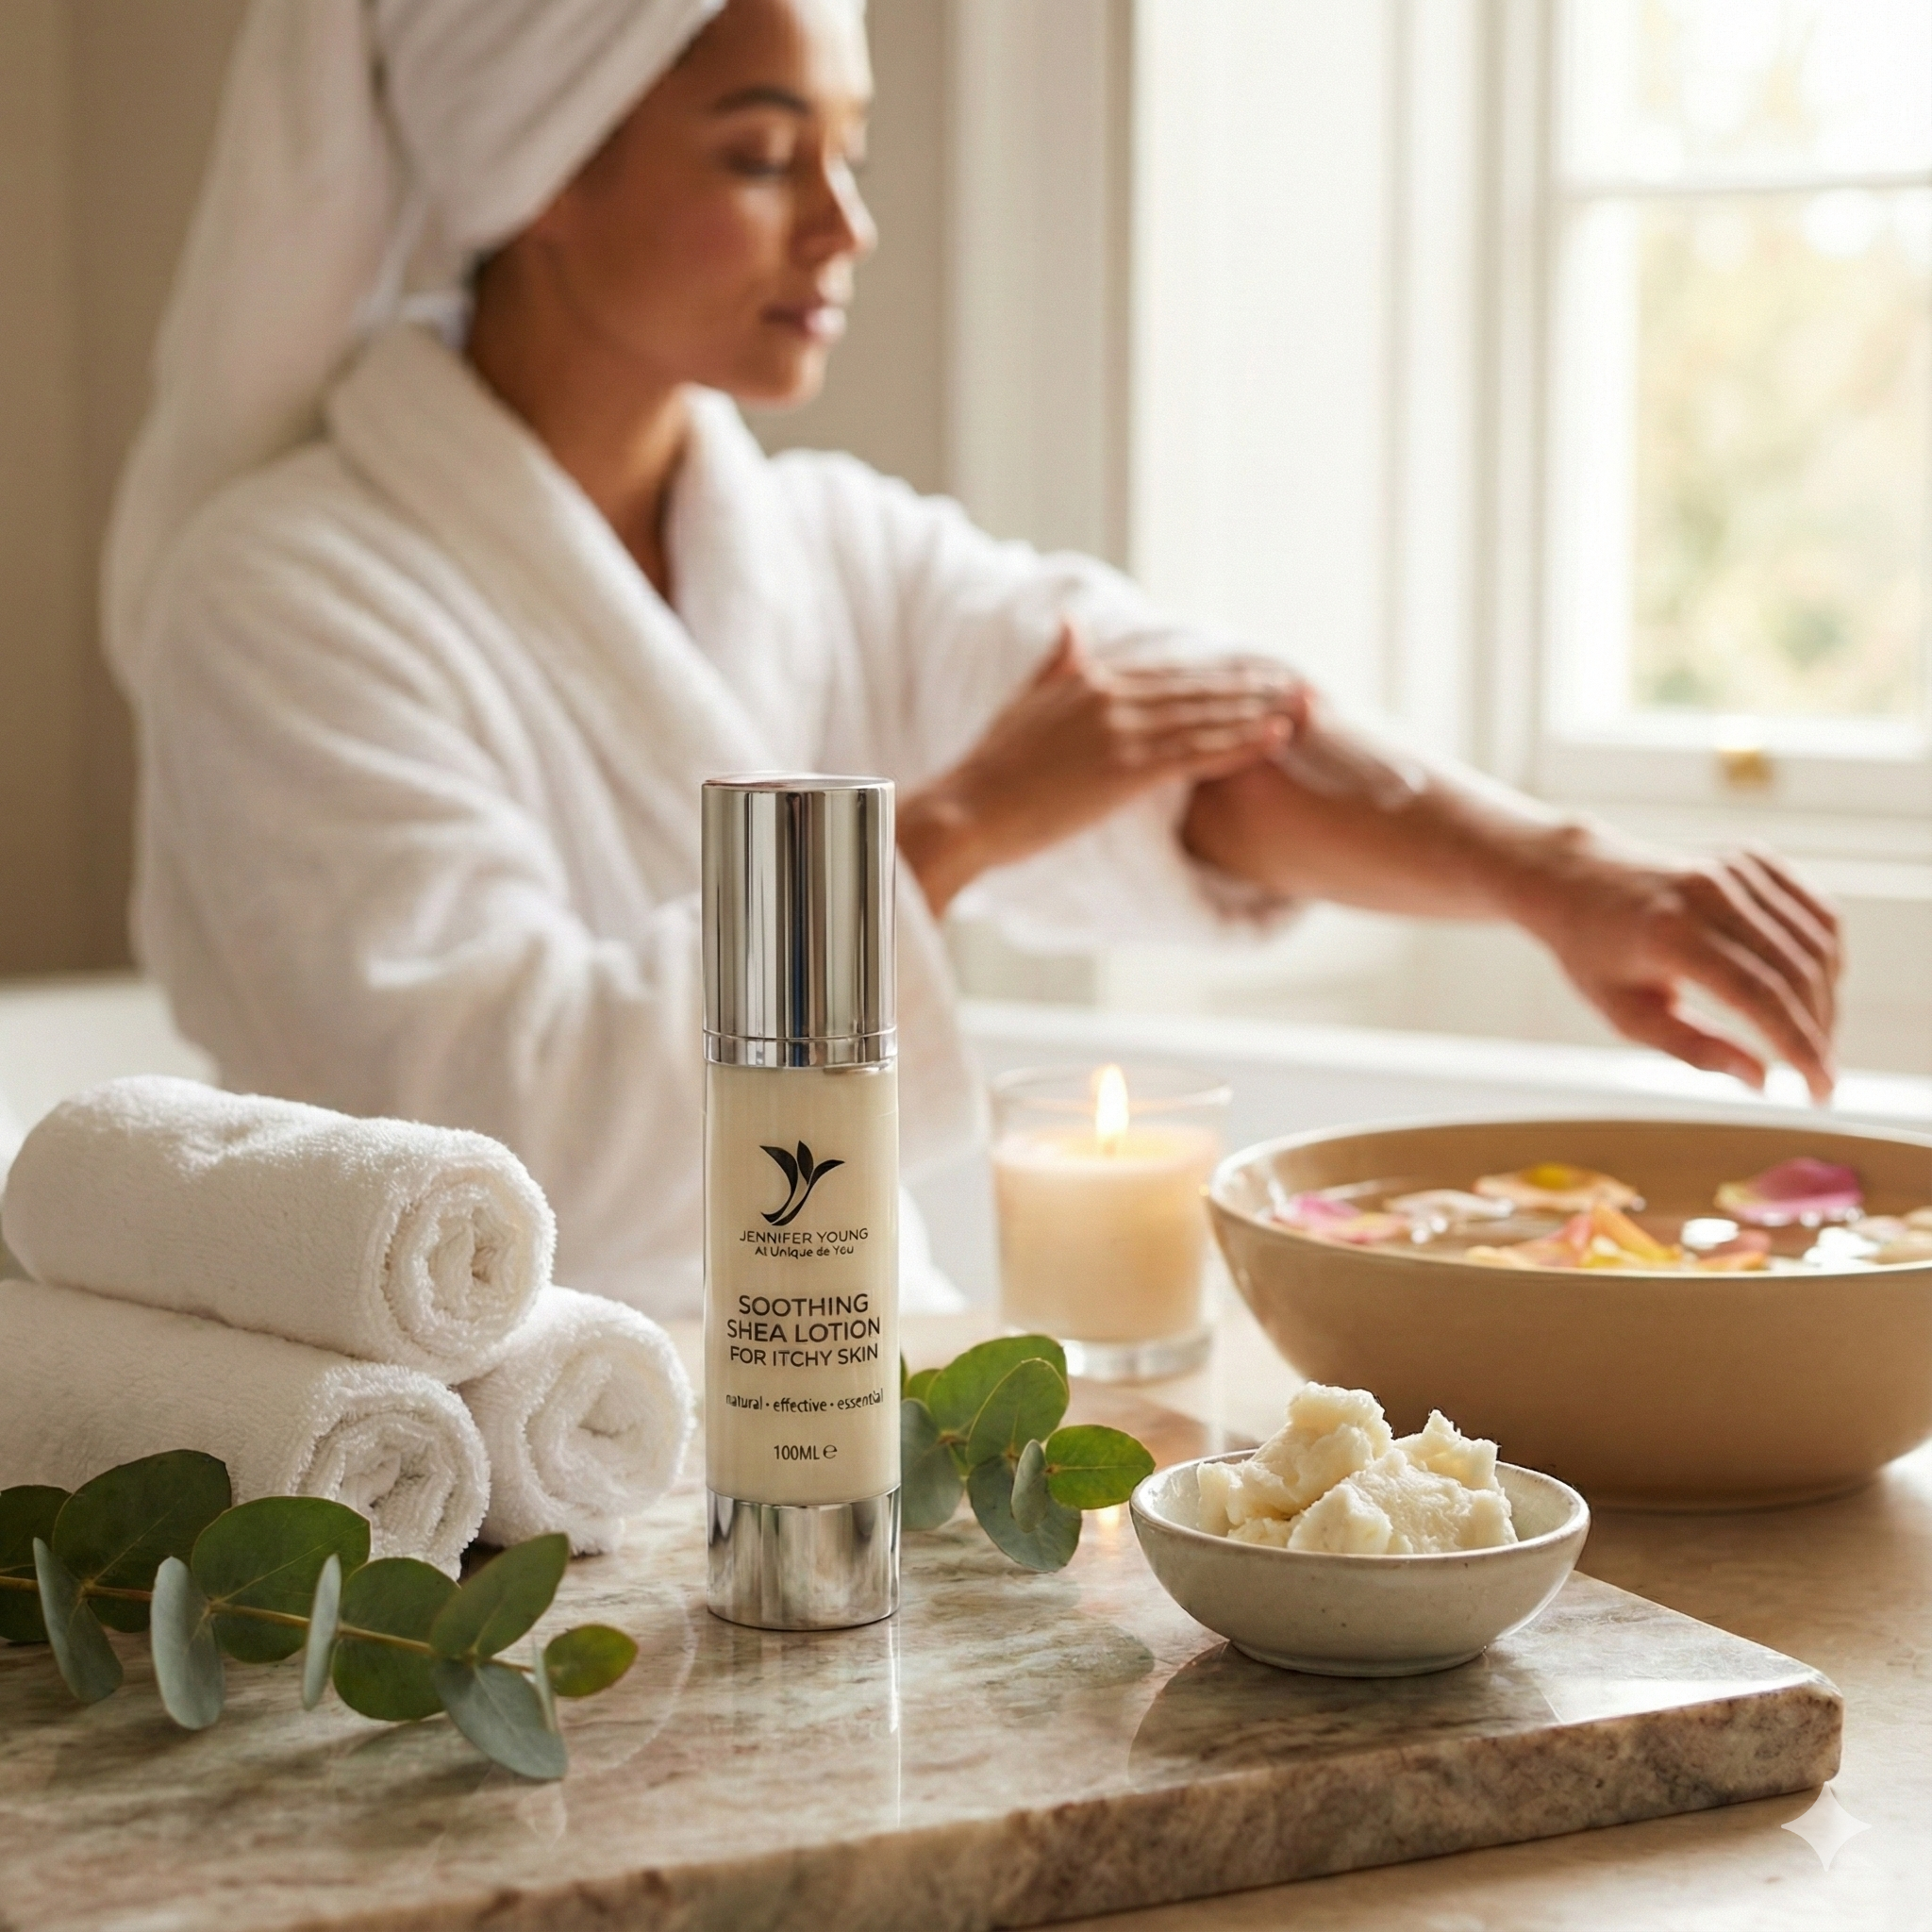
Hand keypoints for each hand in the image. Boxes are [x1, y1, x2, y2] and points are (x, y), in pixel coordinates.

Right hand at [899, 625, 1299, 914]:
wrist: (967, 810)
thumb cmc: (989, 771)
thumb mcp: (1023, 705)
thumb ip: (1055, 665)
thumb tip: (1072, 625)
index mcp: (1088, 682)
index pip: (1165, 674)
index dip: (1213, 672)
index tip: (1250, 669)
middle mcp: (1110, 698)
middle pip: (1194, 689)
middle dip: (1247, 684)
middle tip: (1292, 678)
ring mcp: (1120, 732)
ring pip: (1204, 716)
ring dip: (1256, 710)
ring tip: (1299, 703)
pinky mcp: (1125, 769)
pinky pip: (1197, 752)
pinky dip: (1241, 743)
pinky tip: (1275, 737)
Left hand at [1513, 826, 1842, 1101]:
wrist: (1578, 880)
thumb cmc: (1595, 956)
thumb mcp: (1625, 1015)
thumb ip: (1693, 1048)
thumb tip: (1762, 1080)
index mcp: (1670, 935)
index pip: (1758, 997)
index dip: (1799, 1047)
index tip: (1821, 1091)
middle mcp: (1709, 893)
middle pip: (1795, 971)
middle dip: (1820, 1031)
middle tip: (1821, 1078)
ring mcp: (1734, 868)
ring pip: (1816, 941)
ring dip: (1829, 998)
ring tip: (1817, 1040)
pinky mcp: (1752, 856)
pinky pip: (1815, 911)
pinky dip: (1826, 956)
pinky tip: (1814, 990)